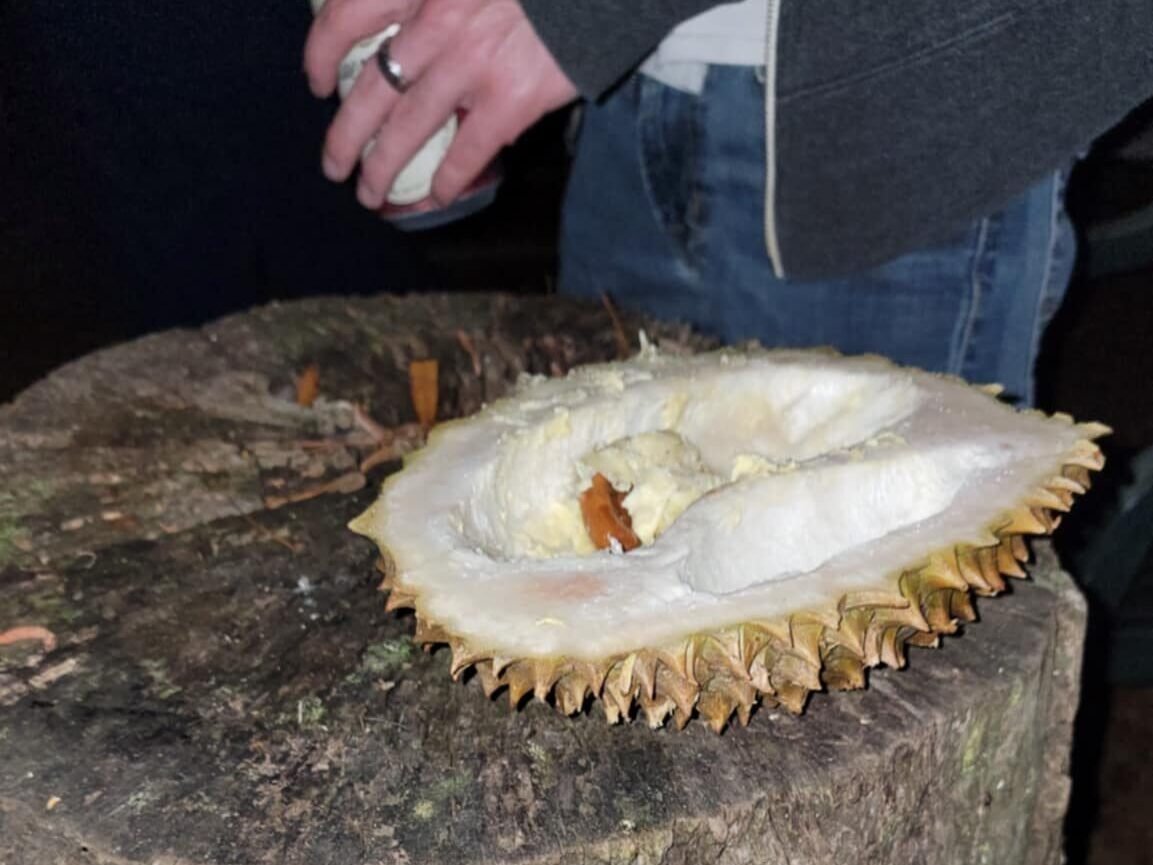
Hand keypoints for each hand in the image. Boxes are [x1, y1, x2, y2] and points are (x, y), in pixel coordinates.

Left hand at [304, 0, 578, 208]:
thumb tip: (406, 31)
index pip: (344, 17)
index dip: (320, 55)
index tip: (315, 83)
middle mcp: (434, 23)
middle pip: (368, 90)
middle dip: (343, 136)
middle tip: (333, 165)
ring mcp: (470, 63)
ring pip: (406, 128)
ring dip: (381, 168)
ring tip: (369, 193)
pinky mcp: (512, 97)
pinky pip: (466, 151)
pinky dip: (447, 181)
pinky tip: (436, 198)